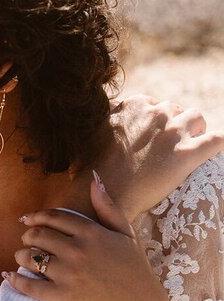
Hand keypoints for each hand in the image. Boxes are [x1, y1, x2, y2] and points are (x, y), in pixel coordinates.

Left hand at [9, 176, 171, 300]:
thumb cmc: (135, 269)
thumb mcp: (126, 233)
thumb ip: (108, 207)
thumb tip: (94, 179)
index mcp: (92, 232)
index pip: (55, 217)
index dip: (37, 216)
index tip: (27, 220)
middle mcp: (78, 250)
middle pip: (38, 236)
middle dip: (27, 236)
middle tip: (26, 240)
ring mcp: (69, 273)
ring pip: (31, 258)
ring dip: (21, 256)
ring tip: (21, 257)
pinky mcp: (64, 296)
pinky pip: (31, 287)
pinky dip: (16, 281)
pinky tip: (10, 277)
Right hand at [92, 94, 223, 220]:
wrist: (102, 196)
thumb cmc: (91, 171)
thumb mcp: (89, 133)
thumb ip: (104, 118)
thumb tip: (106, 115)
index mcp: (134, 105)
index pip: (152, 104)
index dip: (152, 122)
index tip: (149, 139)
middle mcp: (156, 112)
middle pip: (175, 111)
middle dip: (173, 126)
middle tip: (165, 149)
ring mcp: (173, 132)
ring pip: (197, 119)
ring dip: (194, 131)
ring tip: (187, 148)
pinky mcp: (188, 154)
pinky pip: (217, 141)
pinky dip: (219, 143)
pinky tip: (216, 149)